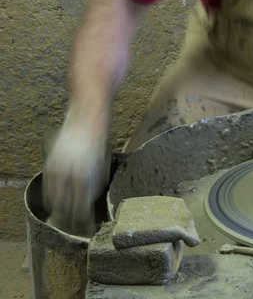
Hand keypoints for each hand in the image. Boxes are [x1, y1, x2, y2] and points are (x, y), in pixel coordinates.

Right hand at [43, 111, 109, 235]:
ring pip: (54, 200)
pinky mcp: (50, 165)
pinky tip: (53, 205)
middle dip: (70, 219)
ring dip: (59, 211)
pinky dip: (50, 198)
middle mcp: (70, 177)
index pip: (82, 208)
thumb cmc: (100, 146)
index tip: (87, 229)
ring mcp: (58, 171)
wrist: (86, 123)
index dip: (84, 221)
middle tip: (74, 228)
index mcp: (86, 179)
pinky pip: (47, 188)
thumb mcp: (103, 168)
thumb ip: (96, 186)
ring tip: (63, 220)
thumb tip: (90, 203)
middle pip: (66, 207)